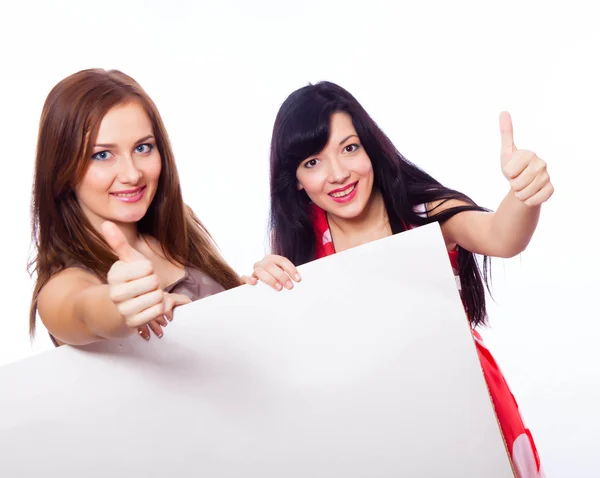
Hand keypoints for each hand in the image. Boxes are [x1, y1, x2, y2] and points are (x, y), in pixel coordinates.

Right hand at [101, 221, 190, 338]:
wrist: (119, 309)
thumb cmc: (128, 281)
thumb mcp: (125, 261)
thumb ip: (117, 242)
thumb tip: (107, 223)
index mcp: (115, 276)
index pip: (147, 268)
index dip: (148, 269)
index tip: (140, 273)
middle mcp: (116, 294)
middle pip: (153, 282)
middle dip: (154, 283)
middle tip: (145, 286)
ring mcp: (124, 310)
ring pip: (157, 296)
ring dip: (157, 296)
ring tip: (147, 296)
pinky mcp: (134, 323)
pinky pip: (158, 310)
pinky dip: (159, 307)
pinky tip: (149, 306)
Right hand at [243, 254, 300, 290]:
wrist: (256, 288)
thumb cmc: (272, 281)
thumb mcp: (279, 277)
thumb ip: (285, 277)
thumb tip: (297, 282)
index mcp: (271, 259)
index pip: (282, 261)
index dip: (291, 269)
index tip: (298, 279)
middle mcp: (262, 263)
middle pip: (271, 266)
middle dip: (282, 276)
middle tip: (290, 286)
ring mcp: (253, 271)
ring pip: (260, 271)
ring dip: (270, 279)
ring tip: (279, 288)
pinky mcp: (244, 280)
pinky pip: (245, 277)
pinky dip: (249, 279)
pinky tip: (255, 283)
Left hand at [500, 111, 553, 206]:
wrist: (522, 185)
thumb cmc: (513, 167)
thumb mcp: (506, 152)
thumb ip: (506, 133)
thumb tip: (504, 112)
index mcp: (529, 153)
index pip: (509, 171)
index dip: (507, 173)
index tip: (511, 170)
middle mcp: (541, 163)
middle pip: (516, 183)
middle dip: (512, 185)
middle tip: (516, 180)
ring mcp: (547, 177)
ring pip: (524, 193)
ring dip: (519, 194)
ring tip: (522, 187)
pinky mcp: (550, 189)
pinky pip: (534, 200)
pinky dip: (527, 200)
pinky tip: (529, 194)